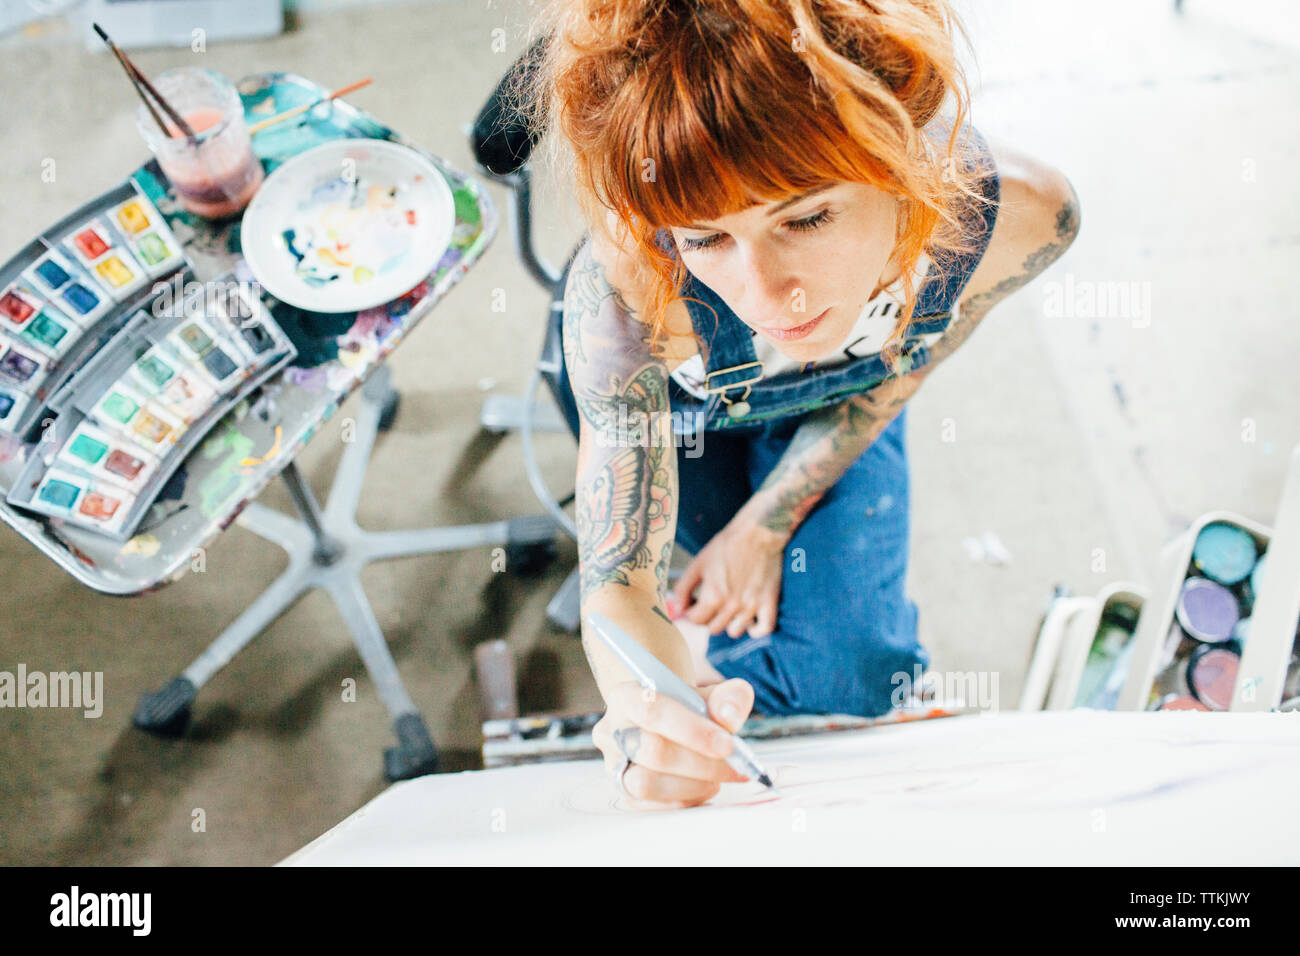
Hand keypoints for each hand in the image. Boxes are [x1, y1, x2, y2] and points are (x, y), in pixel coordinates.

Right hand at [592, 678, 754, 808]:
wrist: (669, 724)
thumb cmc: (689, 709)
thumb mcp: (713, 695)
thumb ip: (729, 698)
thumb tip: (728, 717)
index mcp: (627, 696)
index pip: (653, 712)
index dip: (692, 730)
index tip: (728, 744)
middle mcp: (612, 730)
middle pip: (652, 751)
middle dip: (702, 763)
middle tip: (735, 767)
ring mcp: (613, 764)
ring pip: (645, 784)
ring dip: (692, 785)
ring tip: (717, 777)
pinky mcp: (623, 792)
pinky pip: (652, 806)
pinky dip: (685, 800)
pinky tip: (704, 786)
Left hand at [669, 518, 786, 637]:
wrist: (758, 532)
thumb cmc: (726, 545)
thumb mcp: (698, 563)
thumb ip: (683, 589)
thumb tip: (678, 609)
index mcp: (713, 596)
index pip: (696, 621)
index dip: (692, 612)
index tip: (695, 603)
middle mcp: (731, 606)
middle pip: (713, 628)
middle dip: (708, 617)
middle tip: (711, 603)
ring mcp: (751, 607)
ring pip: (735, 631)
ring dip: (729, 623)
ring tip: (729, 608)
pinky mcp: (768, 603)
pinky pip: (763, 630)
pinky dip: (755, 630)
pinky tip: (748, 620)